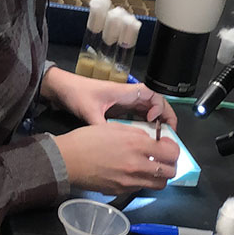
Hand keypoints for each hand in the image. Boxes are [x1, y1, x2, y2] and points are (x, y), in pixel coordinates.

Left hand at [41, 68, 176, 129]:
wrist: (64, 90)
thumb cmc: (78, 95)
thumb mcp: (89, 112)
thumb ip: (101, 126)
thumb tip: (112, 144)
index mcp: (127, 92)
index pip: (154, 96)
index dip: (159, 109)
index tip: (153, 122)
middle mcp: (130, 96)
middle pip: (156, 105)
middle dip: (166, 119)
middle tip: (169, 137)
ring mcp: (126, 103)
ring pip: (150, 111)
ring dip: (158, 124)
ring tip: (161, 141)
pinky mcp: (121, 110)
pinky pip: (140, 117)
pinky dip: (147, 126)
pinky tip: (145, 140)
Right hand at [52, 123, 179, 195]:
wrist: (67, 160)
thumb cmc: (87, 140)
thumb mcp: (115, 128)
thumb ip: (137, 134)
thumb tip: (151, 141)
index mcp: (136, 145)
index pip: (171, 152)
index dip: (174, 149)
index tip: (168, 146)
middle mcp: (136, 165)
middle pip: (170, 172)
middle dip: (170, 165)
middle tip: (163, 159)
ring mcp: (129, 181)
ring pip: (159, 184)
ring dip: (159, 176)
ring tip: (151, 168)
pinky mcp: (121, 191)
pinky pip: (141, 188)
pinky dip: (142, 181)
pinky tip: (133, 173)